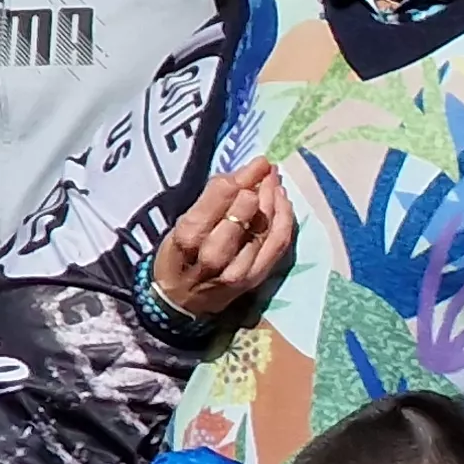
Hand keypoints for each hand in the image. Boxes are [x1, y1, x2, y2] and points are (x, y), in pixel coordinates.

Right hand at [149, 160, 291, 320]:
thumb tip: (242, 175)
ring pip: (265, 228)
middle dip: (260, 187)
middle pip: (245, 213)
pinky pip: (277, 246)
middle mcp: (213, 255)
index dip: (244, 177)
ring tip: (276, 182)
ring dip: (275, 201)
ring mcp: (238, 269)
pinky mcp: (256, 278)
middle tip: (268, 170)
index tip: (259, 162)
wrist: (180, 301)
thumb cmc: (178, 255)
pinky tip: (284, 204)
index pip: (220, 199)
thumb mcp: (181, 224)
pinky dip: (284, 222)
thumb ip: (209, 201)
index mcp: (188, 236)